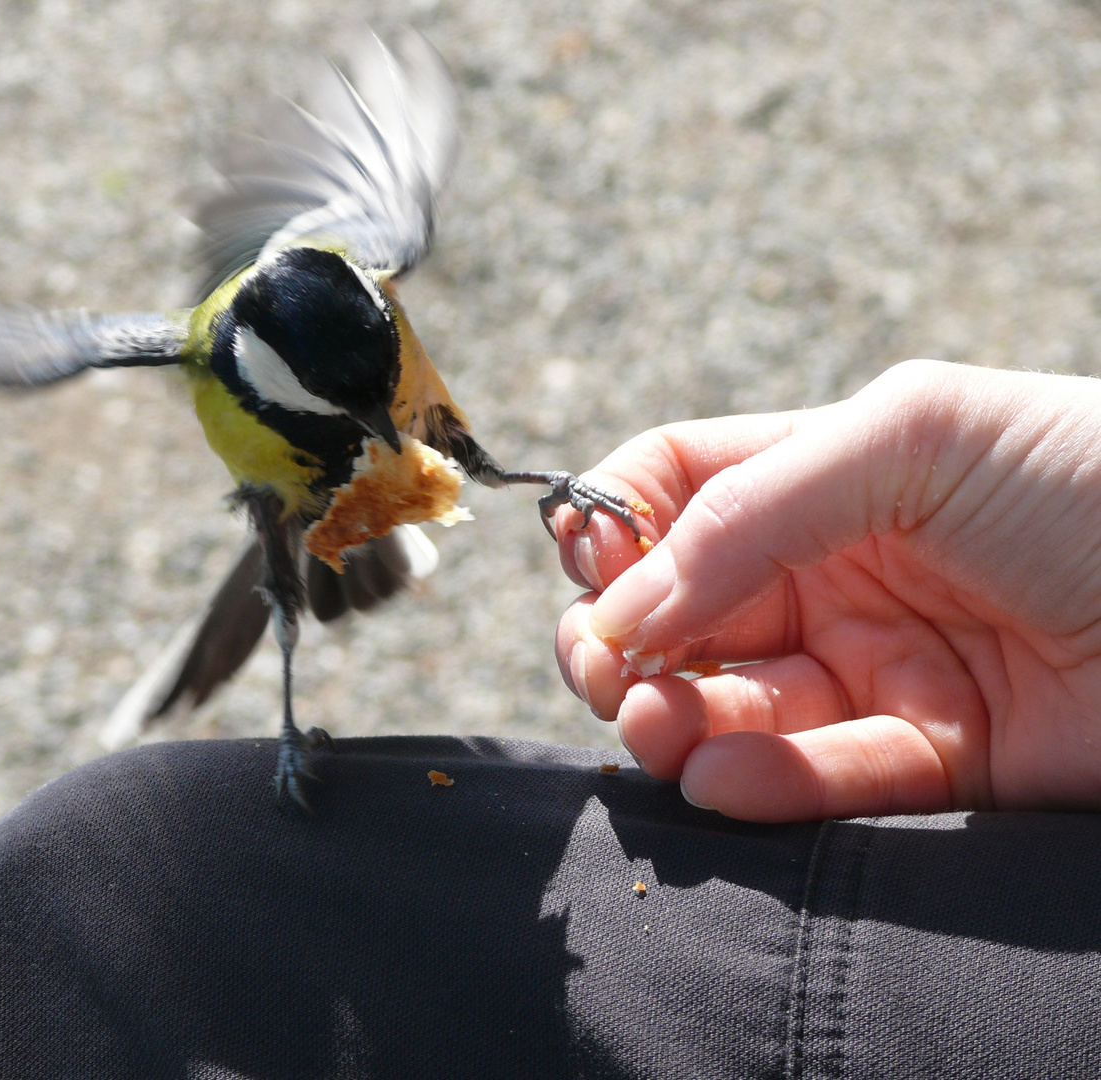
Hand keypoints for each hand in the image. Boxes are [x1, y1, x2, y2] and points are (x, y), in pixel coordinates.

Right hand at [554, 359, 1100, 821]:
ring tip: (656, 725)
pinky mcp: (935, 766)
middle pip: (680, 612)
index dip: (612, 528)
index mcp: (825, 477)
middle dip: (622, 642)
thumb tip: (621, 601)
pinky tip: (718, 776)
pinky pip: (821, 780)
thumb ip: (750, 504)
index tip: (589, 568)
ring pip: (733, 708)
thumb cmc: (1096, 474)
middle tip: (608, 669)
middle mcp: (836, 573)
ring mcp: (880, 671)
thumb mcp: (913, 435)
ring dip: (673, 720)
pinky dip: (758, 784)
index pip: (673, 492)